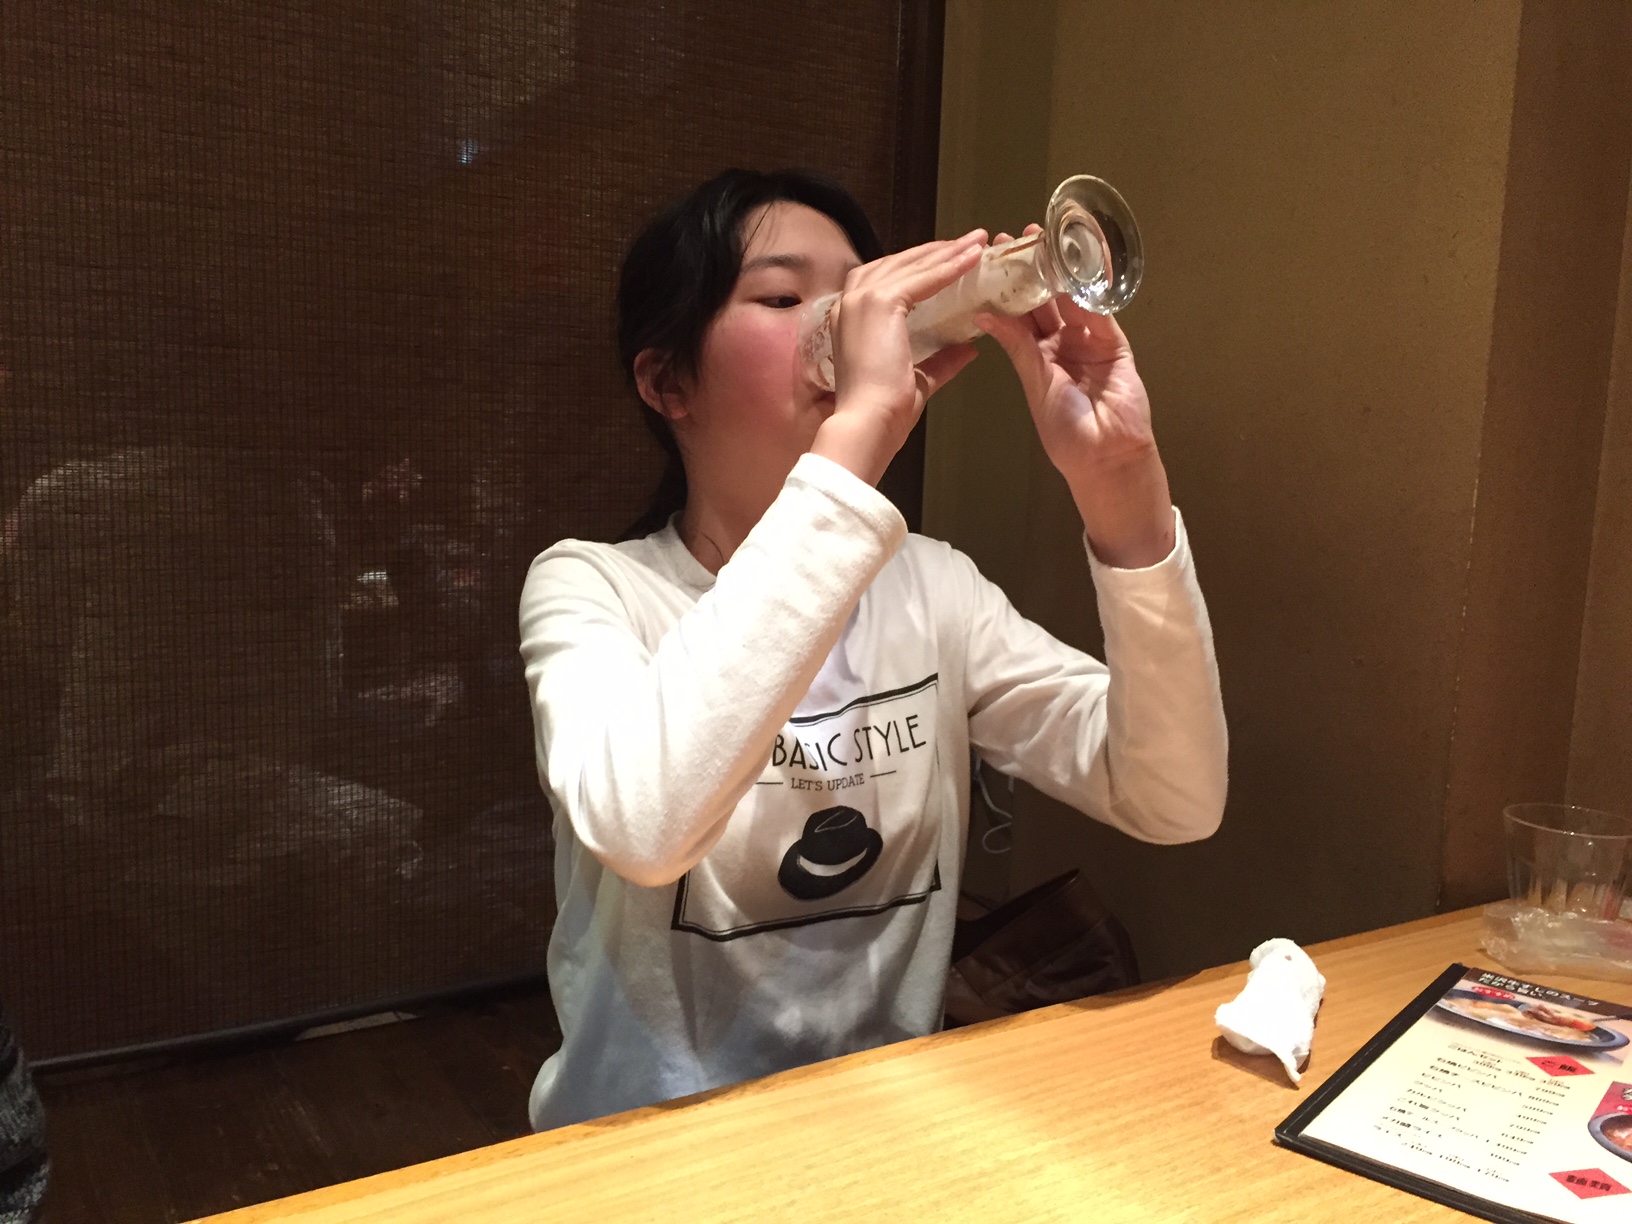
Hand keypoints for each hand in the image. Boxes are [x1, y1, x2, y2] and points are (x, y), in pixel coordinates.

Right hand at [810, 230, 986, 485]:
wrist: (868, 424)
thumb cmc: (884, 412)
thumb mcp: (917, 378)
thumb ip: (940, 360)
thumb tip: (968, 349)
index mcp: (851, 319)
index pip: (889, 279)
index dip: (922, 267)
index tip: (950, 260)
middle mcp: (851, 302)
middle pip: (900, 263)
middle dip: (937, 251)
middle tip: (971, 241)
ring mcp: (862, 299)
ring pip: (912, 264)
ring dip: (948, 251)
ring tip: (978, 242)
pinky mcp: (879, 302)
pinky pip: (922, 277)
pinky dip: (950, 266)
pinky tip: (973, 258)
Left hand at [977, 226, 1174, 567]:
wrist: (1106, 459)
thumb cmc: (1069, 435)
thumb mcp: (1036, 385)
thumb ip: (1018, 347)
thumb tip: (986, 316)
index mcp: (1037, 358)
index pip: (1017, 315)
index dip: (1004, 288)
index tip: (989, 261)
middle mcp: (1062, 345)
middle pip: (1044, 299)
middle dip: (1030, 269)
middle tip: (1015, 237)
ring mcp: (1089, 341)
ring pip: (1071, 297)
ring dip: (1058, 270)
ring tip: (1043, 240)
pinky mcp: (1114, 342)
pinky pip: (1101, 307)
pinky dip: (1091, 284)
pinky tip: (1079, 263)